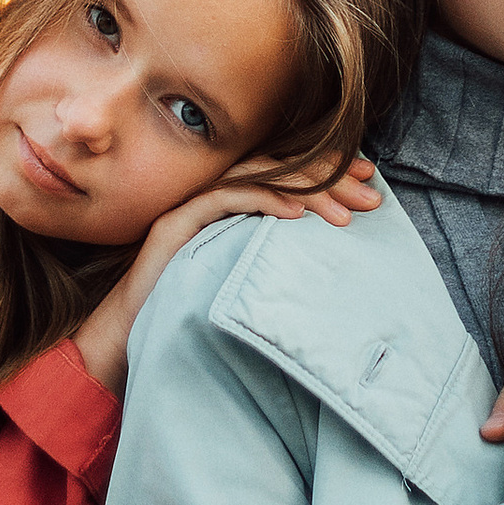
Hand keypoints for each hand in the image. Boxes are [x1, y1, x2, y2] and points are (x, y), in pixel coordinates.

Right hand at [72, 156, 382, 393]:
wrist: (129, 337)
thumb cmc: (192, 311)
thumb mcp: (247, 277)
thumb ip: (278, 255)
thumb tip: (334, 255)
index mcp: (233, 200)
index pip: (288, 170)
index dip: (329, 169)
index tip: (370, 178)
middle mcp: (213, 192)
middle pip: (279, 167)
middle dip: (330, 177)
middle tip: (374, 194)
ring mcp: (192, 203)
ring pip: (258, 176)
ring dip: (307, 191)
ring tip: (345, 213)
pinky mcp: (176, 221)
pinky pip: (226, 199)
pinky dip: (265, 200)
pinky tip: (296, 214)